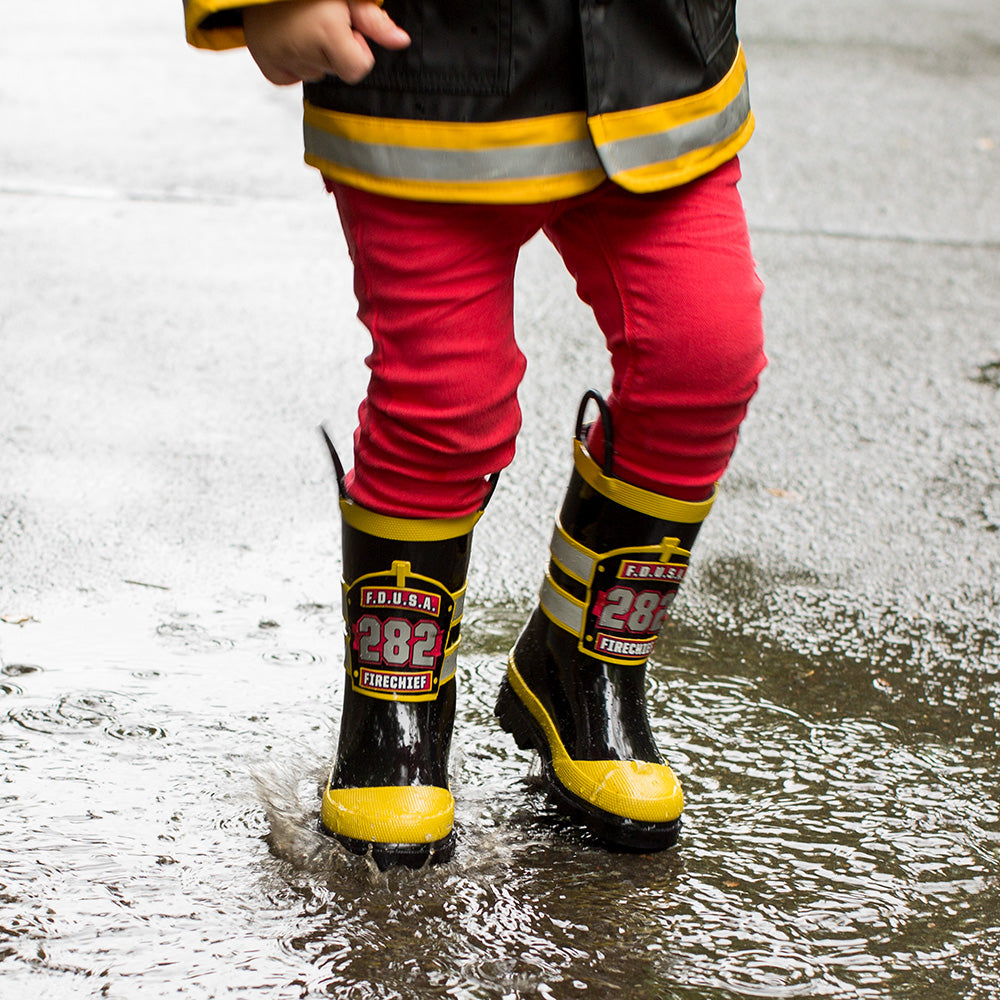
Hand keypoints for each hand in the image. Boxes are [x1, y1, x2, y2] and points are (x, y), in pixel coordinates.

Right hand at [243, 0, 409, 85]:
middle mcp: (304, 52)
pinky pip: (294, 78)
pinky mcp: (270, 70)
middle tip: (319, 23)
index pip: (358, 70)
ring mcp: (283, 62)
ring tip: (302, 26)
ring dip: (314, 55)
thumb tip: (401, 41)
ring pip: (316, 74)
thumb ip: (375, 21)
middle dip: (334, 51)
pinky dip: (295, 62)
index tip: (346, 30)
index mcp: (326, 33)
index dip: (357, 51)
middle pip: (337, 72)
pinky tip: (290, 39)